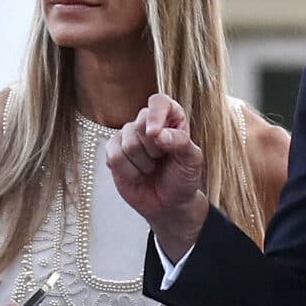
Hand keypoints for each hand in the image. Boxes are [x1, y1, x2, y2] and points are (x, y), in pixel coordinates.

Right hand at [104, 93, 209, 261]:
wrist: (169, 203)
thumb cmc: (183, 178)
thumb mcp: (192, 161)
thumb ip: (180, 142)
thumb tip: (157, 134)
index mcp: (171, 118)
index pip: (159, 102)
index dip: (155, 115)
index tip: (155, 134)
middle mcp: (148, 123)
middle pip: (139, 125)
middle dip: (152, 150)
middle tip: (162, 160)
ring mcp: (129, 137)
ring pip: (127, 143)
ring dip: (142, 164)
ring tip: (151, 168)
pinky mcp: (114, 152)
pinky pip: (114, 156)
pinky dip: (128, 171)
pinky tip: (137, 175)